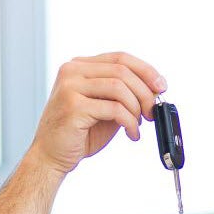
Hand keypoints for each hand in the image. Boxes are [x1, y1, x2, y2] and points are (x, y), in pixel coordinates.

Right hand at [26, 52, 165, 175]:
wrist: (51, 155)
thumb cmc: (80, 132)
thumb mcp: (106, 106)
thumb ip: (124, 94)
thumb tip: (155, 89)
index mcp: (79, 66)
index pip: (120, 58)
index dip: (146, 70)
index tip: (161, 86)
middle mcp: (72, 71)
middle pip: (122, 71)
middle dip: (145, 93)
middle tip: (153, 112)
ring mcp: (70, 87)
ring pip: (119, 87)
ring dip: (137, 109)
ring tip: (138, 125)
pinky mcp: (73, 106)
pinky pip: (115, 109)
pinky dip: (130, 123)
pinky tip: (132, 134)